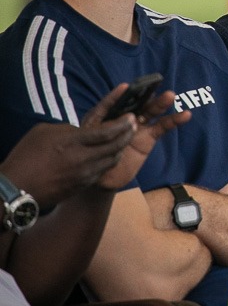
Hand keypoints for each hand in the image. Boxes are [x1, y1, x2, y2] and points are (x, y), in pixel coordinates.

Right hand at [0, 85, 140, 206]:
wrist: (15, 189)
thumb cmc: (25, 156)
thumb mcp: (44, 132)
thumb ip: (68, 129)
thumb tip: (82, 132)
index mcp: (73, 142)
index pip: (107, 131)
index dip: (123, 123)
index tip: (131, 116)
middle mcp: (83, 159)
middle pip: (115, 146)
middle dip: (128, 134)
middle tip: (134, 126)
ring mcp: (84, 175)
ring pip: (111, 160)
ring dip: (120, 149)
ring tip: (124, 140)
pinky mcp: (81, 186)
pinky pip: (101, 172)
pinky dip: (108, 162)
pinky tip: (108, 156)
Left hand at [87, 87, 191, 190]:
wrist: (104, 180)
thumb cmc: (95, 159)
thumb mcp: (95, 145)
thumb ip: (112, 132)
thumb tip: (131, 120)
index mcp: (106, 116)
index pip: (111, 104)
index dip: (117, 95)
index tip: (125, 87)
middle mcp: (123, 118)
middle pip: (136, 104)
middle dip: (145, 95)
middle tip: (152, 87)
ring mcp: (138, 127)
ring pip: (151, 112)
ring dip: (160, 104)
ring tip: (171, 96)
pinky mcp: (149, 137)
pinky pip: (163, 127)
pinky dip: (174, 120)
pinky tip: (185, 115)